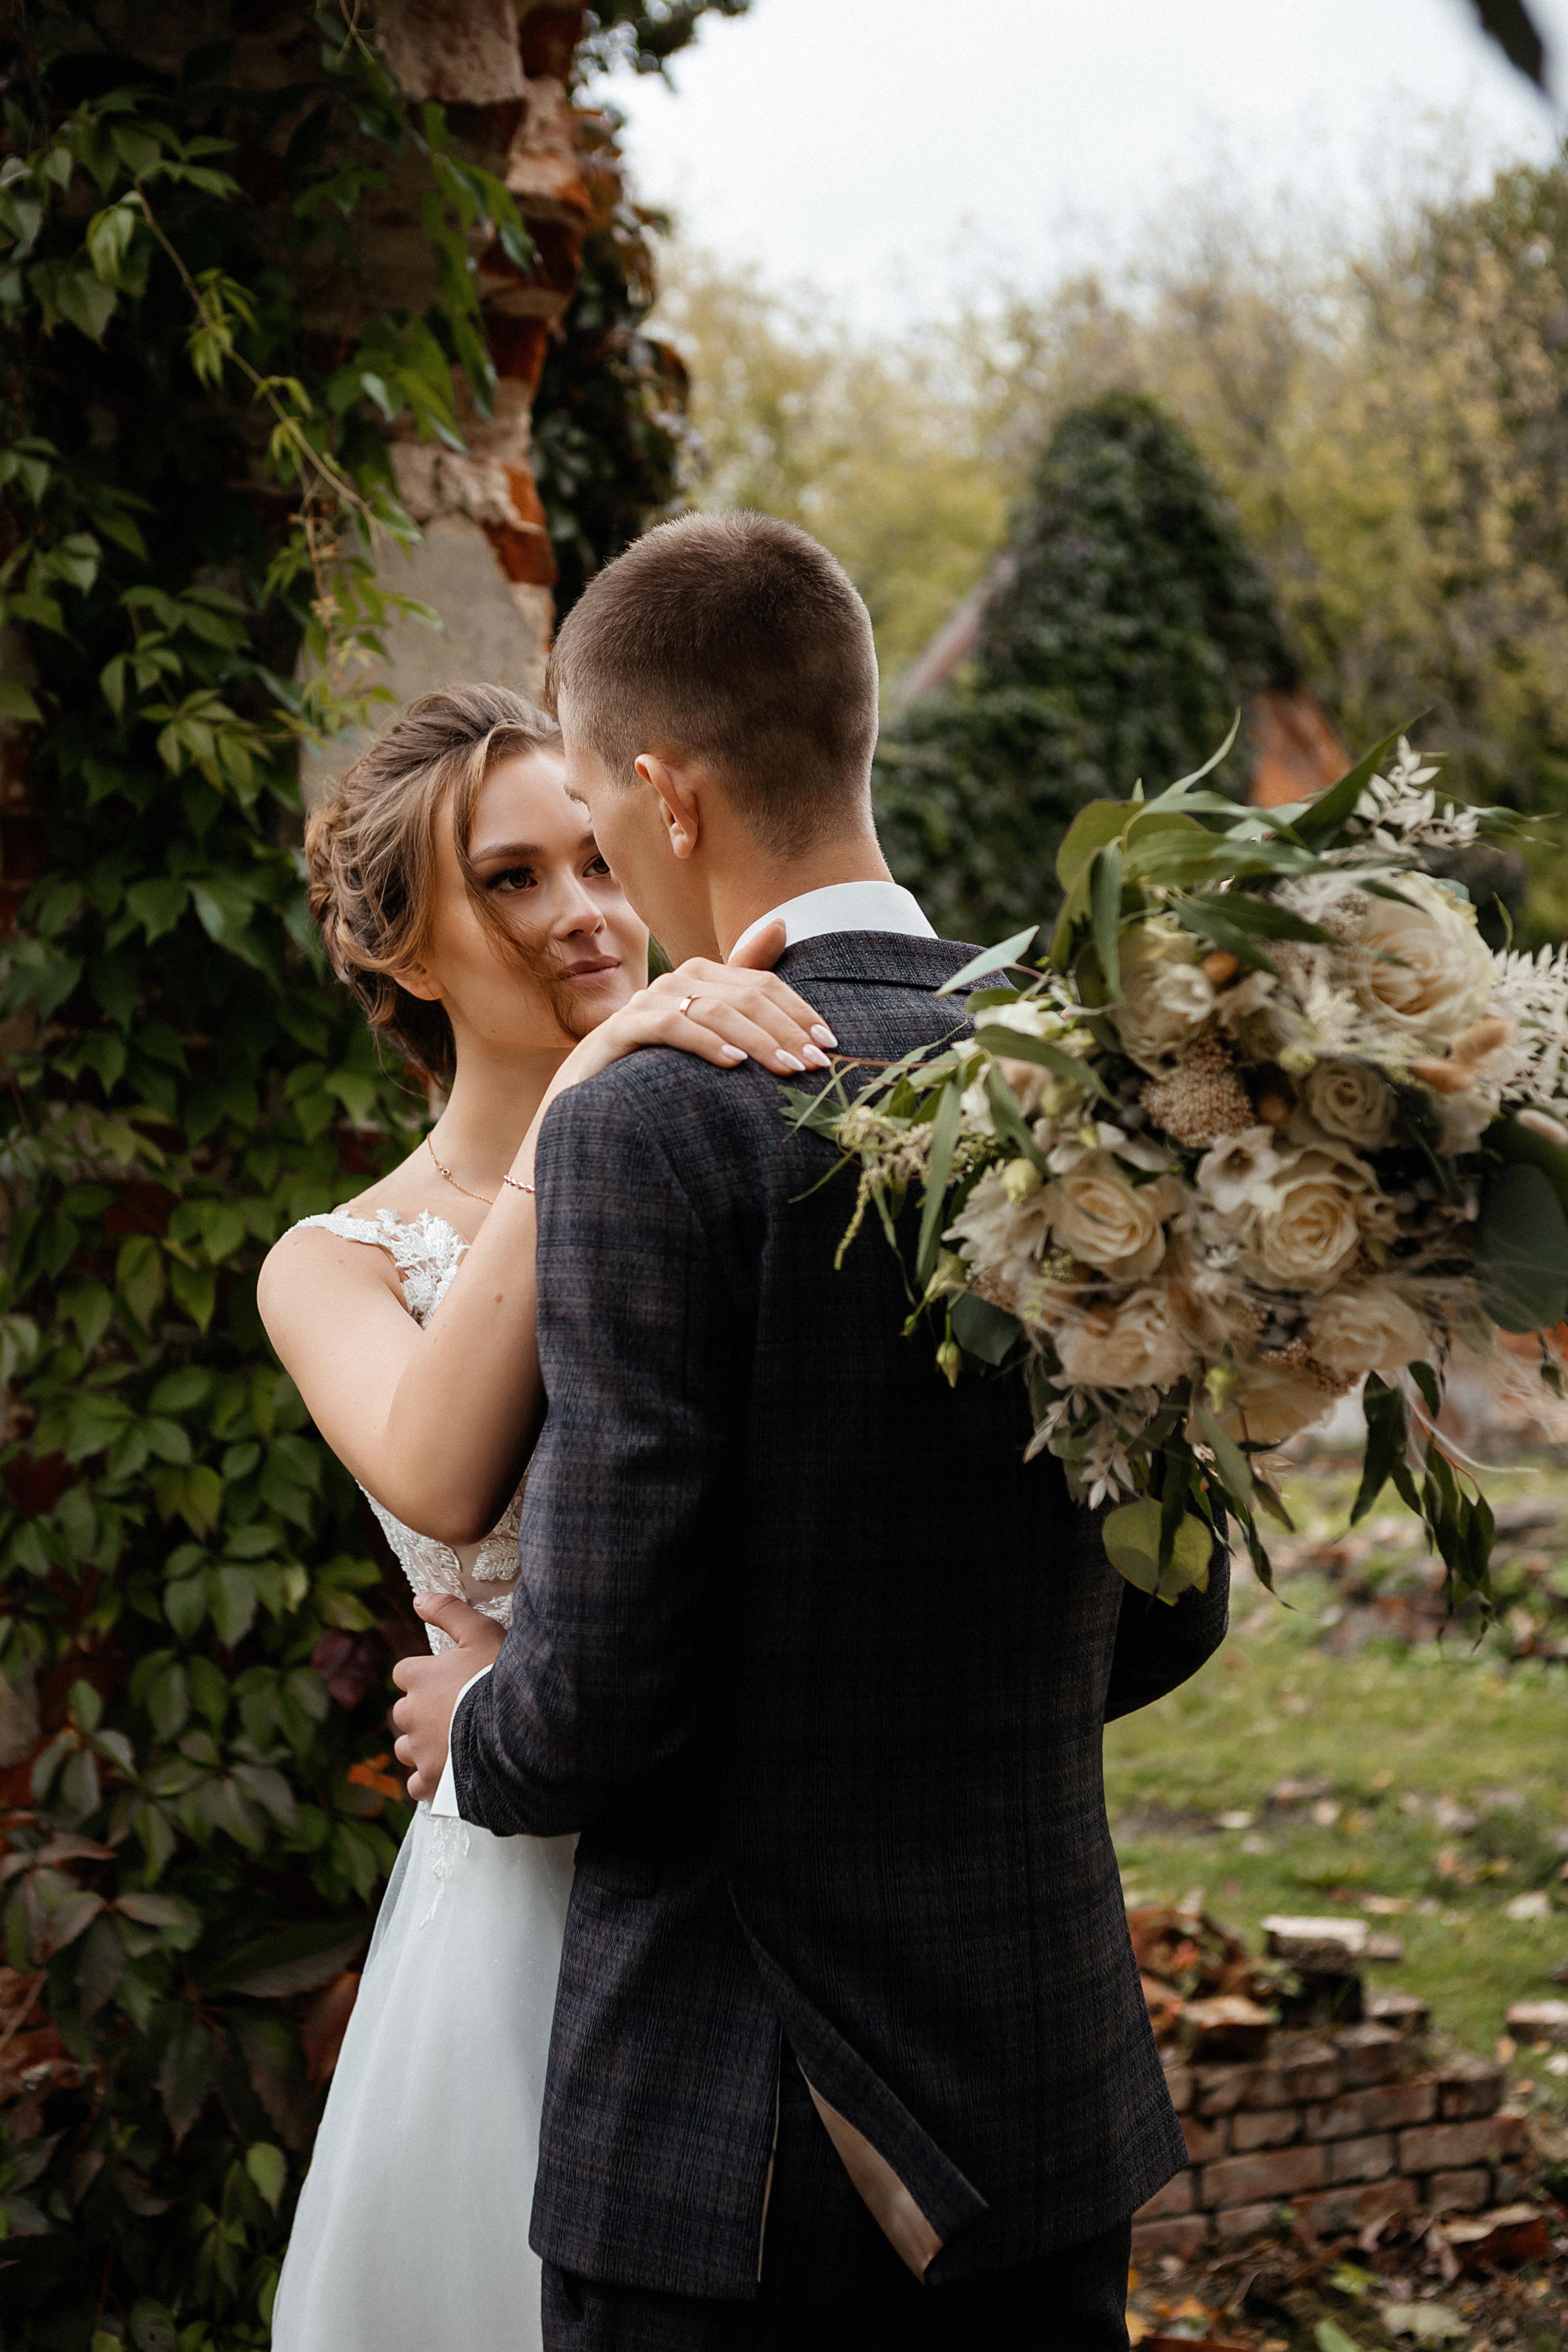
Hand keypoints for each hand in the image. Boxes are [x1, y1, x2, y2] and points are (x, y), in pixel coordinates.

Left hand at [390, 1593, 506, 1802]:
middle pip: (404, 1711)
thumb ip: (449, 1611)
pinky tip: (448, 1773)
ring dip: (421, 1744)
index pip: (405, 1673)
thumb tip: (418, 1599)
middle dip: (422, 1711)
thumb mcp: (481, 1632)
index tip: (448, 1679)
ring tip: (451, 1742)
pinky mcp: (430, 1779)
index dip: (426, 1675)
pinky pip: (416, 1783)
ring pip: (406, 1747)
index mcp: (418, 1678)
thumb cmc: (501, 1677)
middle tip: (455, 1710)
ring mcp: (419, 1750)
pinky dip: (427, 1779)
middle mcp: (410, 1714)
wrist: (519, 1730)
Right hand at [550, 922, 838, 1087]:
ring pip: (712, 1008)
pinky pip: (668, 1027)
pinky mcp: (621, 1030)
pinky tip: (732, 1062)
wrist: (589, 1100)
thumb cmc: (657, 1067)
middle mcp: (675, 981)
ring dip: (756, 1040)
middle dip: (786, 1029)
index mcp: (702, 977)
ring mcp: (645, 1003)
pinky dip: (704, 1042)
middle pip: (743, 995)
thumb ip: (742, 983)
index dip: (799, 1010)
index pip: (762, 983)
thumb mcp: (707, 1031)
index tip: (829, 1045)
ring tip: (786, 1069)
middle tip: (816, 1064)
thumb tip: (782, 925)